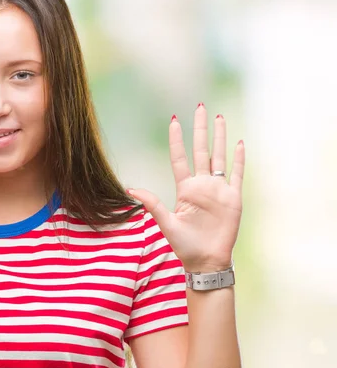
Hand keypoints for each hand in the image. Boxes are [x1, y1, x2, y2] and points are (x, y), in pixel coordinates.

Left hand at [128, 103, 244, 271]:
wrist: (206, 261)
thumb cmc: (184, 245)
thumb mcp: (166, 223)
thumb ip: (152, 204)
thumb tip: (129, 189)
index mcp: (185, 189)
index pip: (180, 158)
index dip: (177, 140)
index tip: (174, 121)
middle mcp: (202, 185)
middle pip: (201, 150)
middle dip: (201, 129)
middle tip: (200, 107)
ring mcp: (218, 190)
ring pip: (220, 156)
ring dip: (220, 137)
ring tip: (219, 117)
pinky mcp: (233, 198)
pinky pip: (237, 174)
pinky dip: (239, 159)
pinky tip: (239, 143)